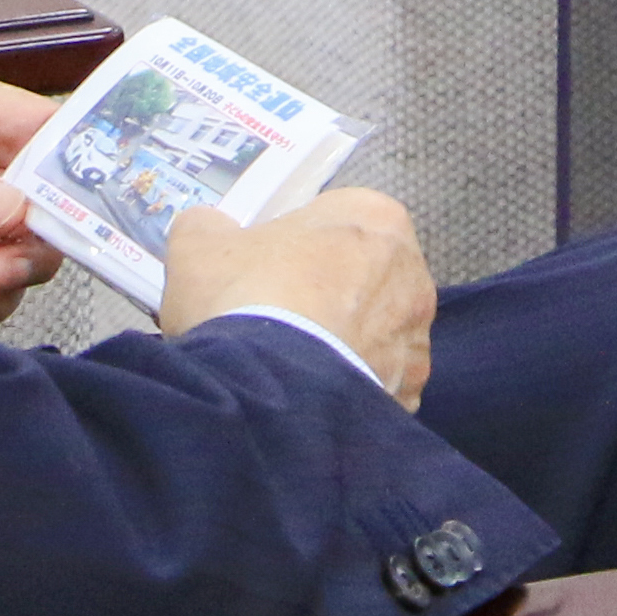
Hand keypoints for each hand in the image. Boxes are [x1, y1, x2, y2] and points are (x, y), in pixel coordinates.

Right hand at [162, 189, 436, 405]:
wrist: (268, 389)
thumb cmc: (245, 296)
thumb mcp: (200, 245)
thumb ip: (208, 227)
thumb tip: (209, 229)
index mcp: (374, 217)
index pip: (336, 222)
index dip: (297, 246)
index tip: (267, 270)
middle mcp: (412, 272)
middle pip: (363, 278)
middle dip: (328, 295)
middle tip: (278, 317)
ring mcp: (416, 337)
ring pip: (375, 335)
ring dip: (343, 346)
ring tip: (290, 365)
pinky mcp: (410, 392)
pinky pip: (378, 385)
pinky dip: (349, 391)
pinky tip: (311, 399)